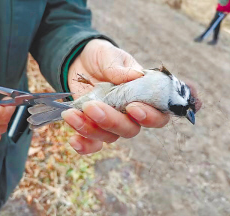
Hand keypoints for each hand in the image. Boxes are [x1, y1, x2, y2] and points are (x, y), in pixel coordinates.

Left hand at [63, 39, 168, 153]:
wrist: (80, 61)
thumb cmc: (102, 58)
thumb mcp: (111, 56)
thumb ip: (121, 68)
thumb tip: (136, 75)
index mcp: (143, 96)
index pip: (158, 115)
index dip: (150, 117)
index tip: (132, 107)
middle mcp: (130, 114)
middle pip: (130, 130)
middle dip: (111, 121)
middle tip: (91, 106)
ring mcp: (111, 123)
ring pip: (109, 137)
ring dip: (90, 129)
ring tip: (71, 114)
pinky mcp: (94, 127)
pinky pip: (93, 144)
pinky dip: (84, 146)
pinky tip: (73, 140)